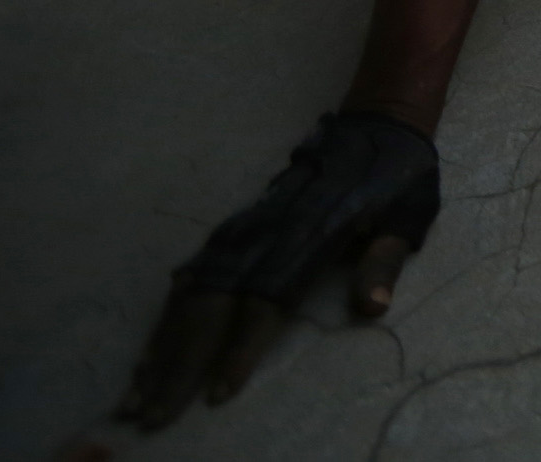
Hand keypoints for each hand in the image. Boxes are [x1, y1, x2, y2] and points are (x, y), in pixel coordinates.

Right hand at [117, 110, 439, 428]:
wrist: (377, 125)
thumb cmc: (398, 176)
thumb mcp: (407, 215)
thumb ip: (384, 262)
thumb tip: (373, 306)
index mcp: (308, 235)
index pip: (265, 302)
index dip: (241, 348)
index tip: (219, 392)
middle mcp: (265, 234)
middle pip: (211, 305)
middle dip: (179, 364)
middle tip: (152, 415)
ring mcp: (245, 229)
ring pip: (191, 295)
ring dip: (161, 347)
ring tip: (133, 397)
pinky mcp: (238, 229)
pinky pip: (193, 277)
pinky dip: (166, 319)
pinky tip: (148, 351)